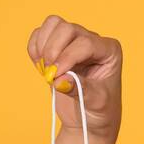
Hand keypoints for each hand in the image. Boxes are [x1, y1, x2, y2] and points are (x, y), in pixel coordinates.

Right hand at [27, 15, 122, 141]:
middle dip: (53, 50)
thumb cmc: (100, 110)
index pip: (85, 43)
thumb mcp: (95, 103)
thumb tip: (60, 79)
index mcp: (109, 51)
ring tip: (45, 70)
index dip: (67, 57)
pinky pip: (40, 34)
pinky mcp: (57, 46)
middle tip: (50, 74)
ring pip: (53, 24)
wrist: (89, 119)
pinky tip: (40, 67)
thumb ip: (80, 89)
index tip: (55, 78)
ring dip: (43, 46)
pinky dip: (34, 48)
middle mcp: (93, 41)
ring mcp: (74, 41)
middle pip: (67, 28)